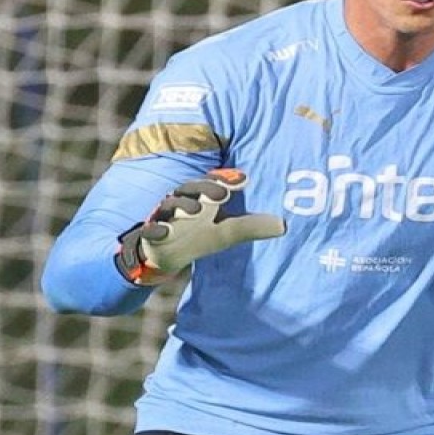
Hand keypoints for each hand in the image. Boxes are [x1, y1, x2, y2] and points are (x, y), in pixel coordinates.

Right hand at [115, 168, 285, 284]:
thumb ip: (252, 226)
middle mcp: (182, 204)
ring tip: (197, 210)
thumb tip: (283, 225)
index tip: (244, 179)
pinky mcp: (150, 235)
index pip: (212, 182)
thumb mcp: (227, 233)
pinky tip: (164, 231)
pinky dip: (156, 229)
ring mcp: (164, 218)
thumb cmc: (198, 236)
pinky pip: (150, 230)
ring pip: (170, 206)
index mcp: (202, 198)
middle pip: (190, 189)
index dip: (226, 179)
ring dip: (182, 206)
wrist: (163, 255)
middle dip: (205, 188)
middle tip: (223, 193)